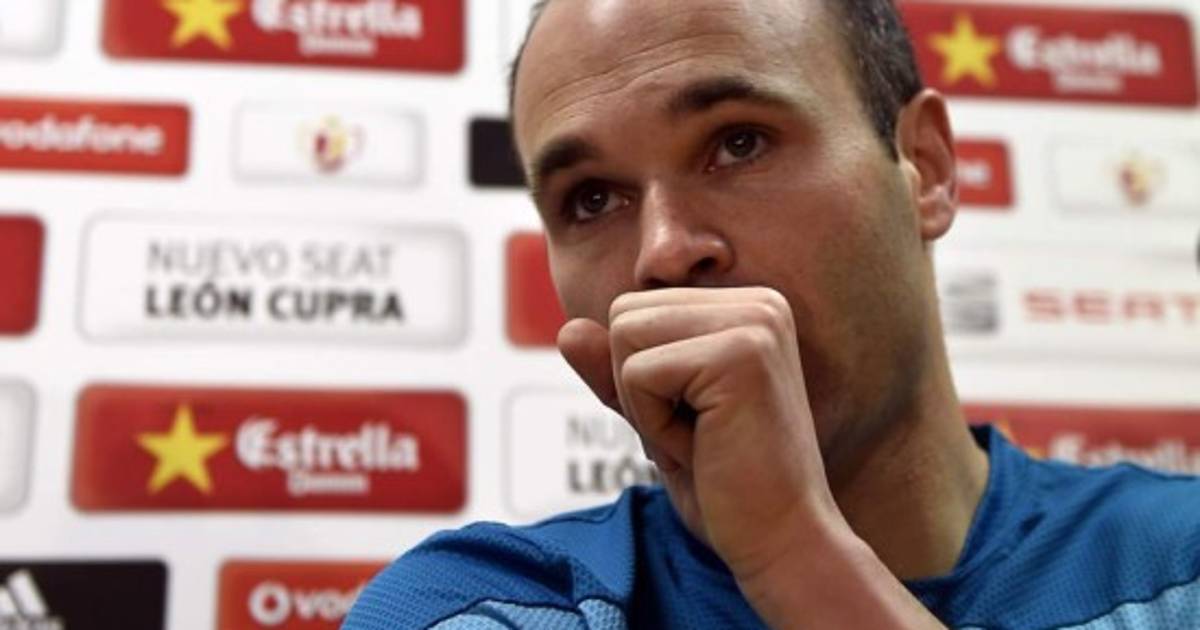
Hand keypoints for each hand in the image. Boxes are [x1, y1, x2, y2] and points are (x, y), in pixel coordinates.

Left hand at [558, 287, 839, 580]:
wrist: (783, 544)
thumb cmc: (727, 489)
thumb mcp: (658, 420)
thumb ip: (616, 372)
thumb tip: (568, 331)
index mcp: (748, 308)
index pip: (636, 310)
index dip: (641, 379)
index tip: (697, 422)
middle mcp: (759, 303)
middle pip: (625, 315)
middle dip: (637, 386)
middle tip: (698, 434)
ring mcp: (754, 323)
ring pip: (625, 336)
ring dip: (644, 405)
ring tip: (703, 439)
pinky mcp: (740, 354)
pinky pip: (638, 374)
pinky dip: (655, 424)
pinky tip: (706, 448)